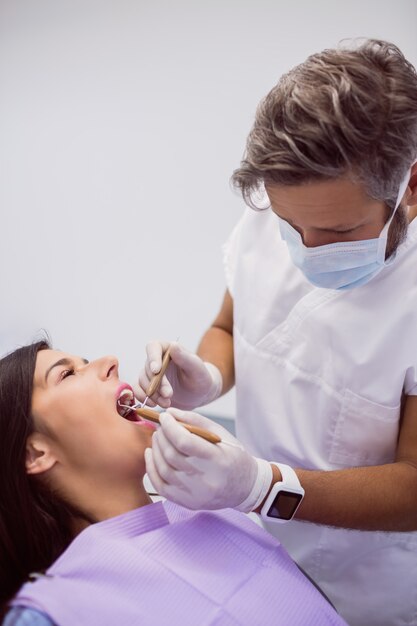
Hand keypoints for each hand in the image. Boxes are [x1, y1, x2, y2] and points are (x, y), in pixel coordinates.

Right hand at [135, 341, 221, 409]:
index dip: (152, 358)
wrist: (199, 395)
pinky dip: (143, 398)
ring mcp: (150, 373)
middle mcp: (156, 359)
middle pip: (147, 368)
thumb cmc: (201, 378)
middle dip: (156, 384)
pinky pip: (137, 390)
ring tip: (167, 403)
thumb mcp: (197, 369)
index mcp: (168, 349)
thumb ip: (186, 358)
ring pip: (142, 381)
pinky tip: (154, 405)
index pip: (153, 347)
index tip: (157, 371)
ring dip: (152, 394)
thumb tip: (173, 345)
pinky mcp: (148, 386)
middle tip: (169, 395)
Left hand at [144, 409, 271, 510]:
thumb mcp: (221, 433)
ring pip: (163, 469)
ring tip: (157, 437)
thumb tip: (170, 412)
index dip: (170, 427)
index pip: (184, 441)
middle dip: (161, 436)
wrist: (245, 487)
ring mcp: (195, 494)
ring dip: (156, 449)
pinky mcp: (187, 502)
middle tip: (161, 426)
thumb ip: (195, 420)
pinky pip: (161, 486)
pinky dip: (152, 468)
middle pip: (171, 455)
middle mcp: (206, 479)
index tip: (164, 416)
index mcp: (217, 459)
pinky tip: (151, 454)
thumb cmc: (233, 455)